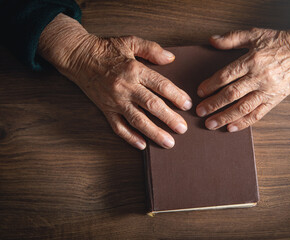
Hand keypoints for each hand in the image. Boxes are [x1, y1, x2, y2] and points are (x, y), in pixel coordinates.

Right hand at [38, 14, 191, 149]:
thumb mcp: (130, 41)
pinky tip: (142, 145)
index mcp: (135, 70)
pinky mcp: (106, 110)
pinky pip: (118, 127)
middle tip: (183, 128)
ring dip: (154, 133)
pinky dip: (130, 137)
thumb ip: (152, 49)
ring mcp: (115, 101)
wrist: (78, 57)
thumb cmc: (106, 49)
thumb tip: (171, 58)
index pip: (160, 85)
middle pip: (151, 106)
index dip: (176, 96)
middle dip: (169, 118)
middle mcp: (126, 87)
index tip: (187, 105)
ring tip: (169, 142)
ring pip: (137, 120)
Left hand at [196, 27, 289, 131]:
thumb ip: (232, 38)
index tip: (200, 91)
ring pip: (243, 108)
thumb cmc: (279, 42)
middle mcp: (259, 77)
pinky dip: (243, 123)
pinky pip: (257, 115)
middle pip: (231, 94)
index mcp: (252, 60)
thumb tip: (212, 40)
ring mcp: (268, 91)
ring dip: (224, 117)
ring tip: (210, 124)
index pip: (226, 76)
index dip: (211, 85)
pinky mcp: (275, 100)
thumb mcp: (255, 34)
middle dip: (213, 104)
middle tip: (200, 111)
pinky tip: (231, 128)